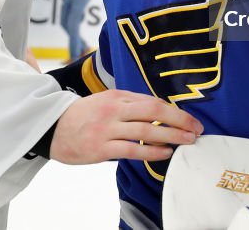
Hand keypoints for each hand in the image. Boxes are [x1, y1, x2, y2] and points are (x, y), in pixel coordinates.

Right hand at [50, 90, 202, 164]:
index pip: (153, 101)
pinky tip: (165, 153)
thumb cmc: (83, 115)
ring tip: (186, 141)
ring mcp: (107, 129)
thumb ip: (129, 104)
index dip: (176, 111)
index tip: (191, 120)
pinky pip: (131, 150)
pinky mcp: (100, 148)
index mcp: (117, 95)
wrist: (52, 127)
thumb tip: (159, 110)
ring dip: (170, 136)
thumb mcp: (105, 100)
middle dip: (179, 121)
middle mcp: (114, 109)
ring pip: (146, 131)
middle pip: (154, 112)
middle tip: (197, 130)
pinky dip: (151, 152)